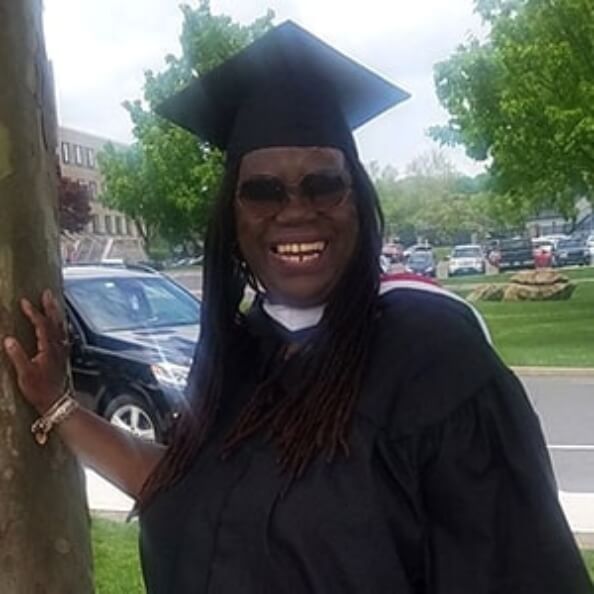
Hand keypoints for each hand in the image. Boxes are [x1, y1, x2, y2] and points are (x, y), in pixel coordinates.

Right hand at [3, 289, 69, 414]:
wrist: (55, 401)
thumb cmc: (39, 389)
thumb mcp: (24, 374)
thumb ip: (17, 356)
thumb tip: (8, 339)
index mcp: (48, 348)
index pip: (41, 325)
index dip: (33, 312)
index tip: (24, 302)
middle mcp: (58, 346)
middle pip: (55, 322)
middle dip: (50, 306)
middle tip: (47, 293)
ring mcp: (62, 350)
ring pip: (61, 326)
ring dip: (56, 313)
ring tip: (53, 301)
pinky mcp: (62, 355)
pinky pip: (63, 334)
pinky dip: (60, 324)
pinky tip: (58, 322)